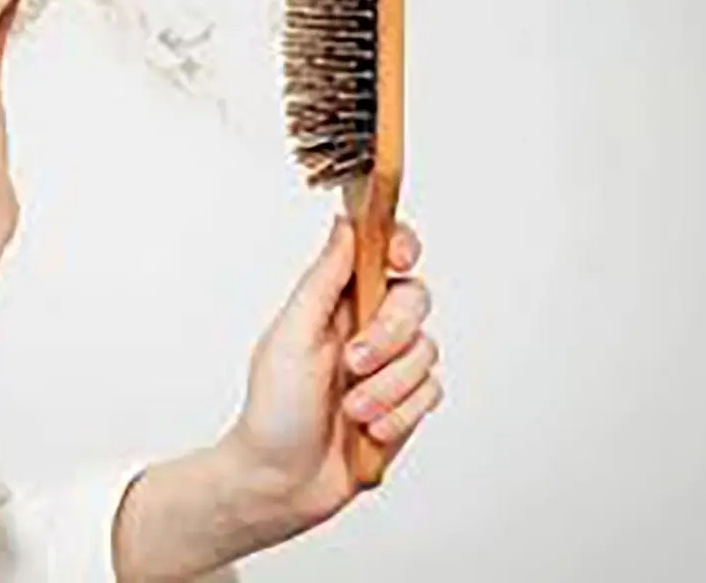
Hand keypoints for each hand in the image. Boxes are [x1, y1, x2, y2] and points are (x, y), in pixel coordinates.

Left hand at [224, 216, 442, 527]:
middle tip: (354, 363)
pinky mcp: (406, 402)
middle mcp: (366, 326)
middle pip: (414, 300)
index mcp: (335, 302)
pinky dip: (399, 413)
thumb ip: (322, 279)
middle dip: (389, 334)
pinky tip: (369, 430)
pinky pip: (431, 392)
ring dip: (387, 387)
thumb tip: (344, 225)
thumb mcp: (291, 335)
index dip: (400, 245)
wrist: (283, 481)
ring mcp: (389, 365)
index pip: (381, 253)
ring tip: (351, 410)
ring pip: (425, 351)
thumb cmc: (274, 409)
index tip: (399, 258)